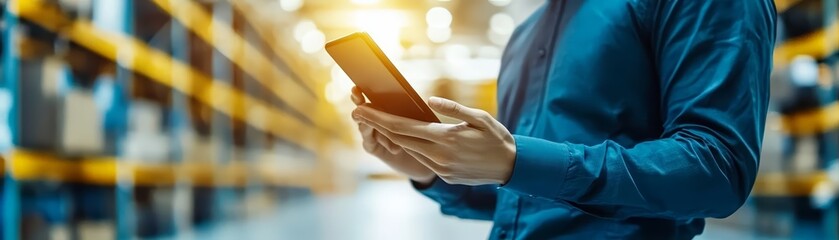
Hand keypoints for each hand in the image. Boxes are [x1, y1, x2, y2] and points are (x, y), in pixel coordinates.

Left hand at [353, 96, 516, 185]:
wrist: (511, 167)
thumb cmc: (497, 138)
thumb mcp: (479, 118)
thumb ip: (453, 109)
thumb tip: (429, 101)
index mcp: (446, 139)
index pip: (403, 127)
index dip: (379, 118)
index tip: (362, 109)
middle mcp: (439, 156)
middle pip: (399, 139)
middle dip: (377, 124)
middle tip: (358, 112)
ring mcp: (441, 168)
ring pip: (409, 149)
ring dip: (391, 136)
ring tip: (376, 121)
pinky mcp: (445, 175)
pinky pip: (423, 158)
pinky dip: (411, 146)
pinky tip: (402, 136)